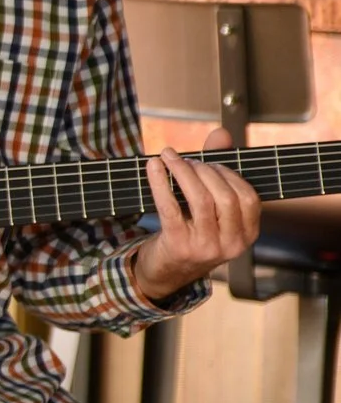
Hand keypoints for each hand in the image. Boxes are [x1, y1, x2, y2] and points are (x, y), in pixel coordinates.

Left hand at [131, 129, 259, 302]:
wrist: (166, 270)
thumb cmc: (193, 230)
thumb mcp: (211, 207)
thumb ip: (218, 169)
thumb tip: (221, 132)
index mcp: (247, 235)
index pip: (249, 197)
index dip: (230, 174)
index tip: (211, 162)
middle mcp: (232, 244)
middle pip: (225, 196)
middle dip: (205, 170)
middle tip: (186, 159)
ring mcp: (205, 247)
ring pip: (201, 200)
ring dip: (184, 172)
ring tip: (169, 157)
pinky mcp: (178, 245)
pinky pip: (170, 207)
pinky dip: (160, 182)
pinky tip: (153, 166)